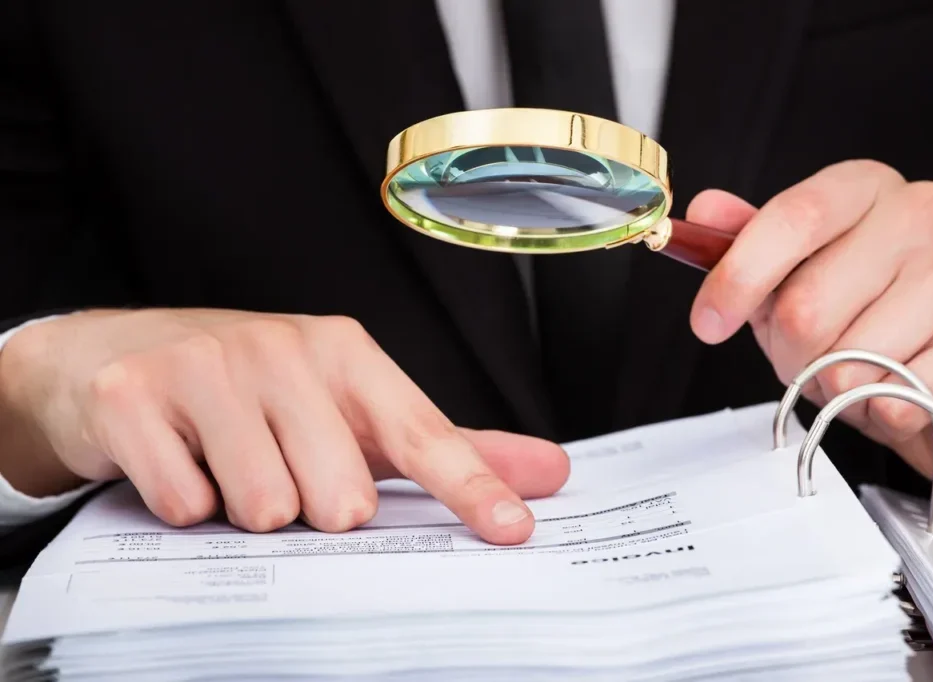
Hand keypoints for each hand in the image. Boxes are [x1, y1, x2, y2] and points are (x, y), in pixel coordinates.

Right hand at [0, 309, 568, 541]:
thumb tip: (546, 471)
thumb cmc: (251, 391)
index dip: (471, 488)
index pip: (422, 433)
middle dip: (312, 509)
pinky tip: (180, 465)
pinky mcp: (136, 396)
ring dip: (246, 509)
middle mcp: (283, 349)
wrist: (114, 356)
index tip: (512, 531)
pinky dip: (186, 505)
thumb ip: (444, 447)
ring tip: (226, 466)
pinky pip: (186, 504)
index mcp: (346, 352)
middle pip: (341, 498)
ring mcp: (207, 367)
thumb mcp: (348, 408)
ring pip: (264, 507)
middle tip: (280, 470)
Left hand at [686, 160, 932, 490]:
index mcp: (865, 188)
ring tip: (858, 372)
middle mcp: (922, 214)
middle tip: (807, 358)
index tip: (707, 322)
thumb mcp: (796, 273)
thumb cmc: (867, 311)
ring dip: (834, 387)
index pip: (793, 218)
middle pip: (808, 306)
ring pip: (848, 361)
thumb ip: (749, 243)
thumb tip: (704, 210)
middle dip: (789, 353)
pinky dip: (879, 413)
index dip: (740, 276)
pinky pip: (896, 398)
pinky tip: (897, 392)